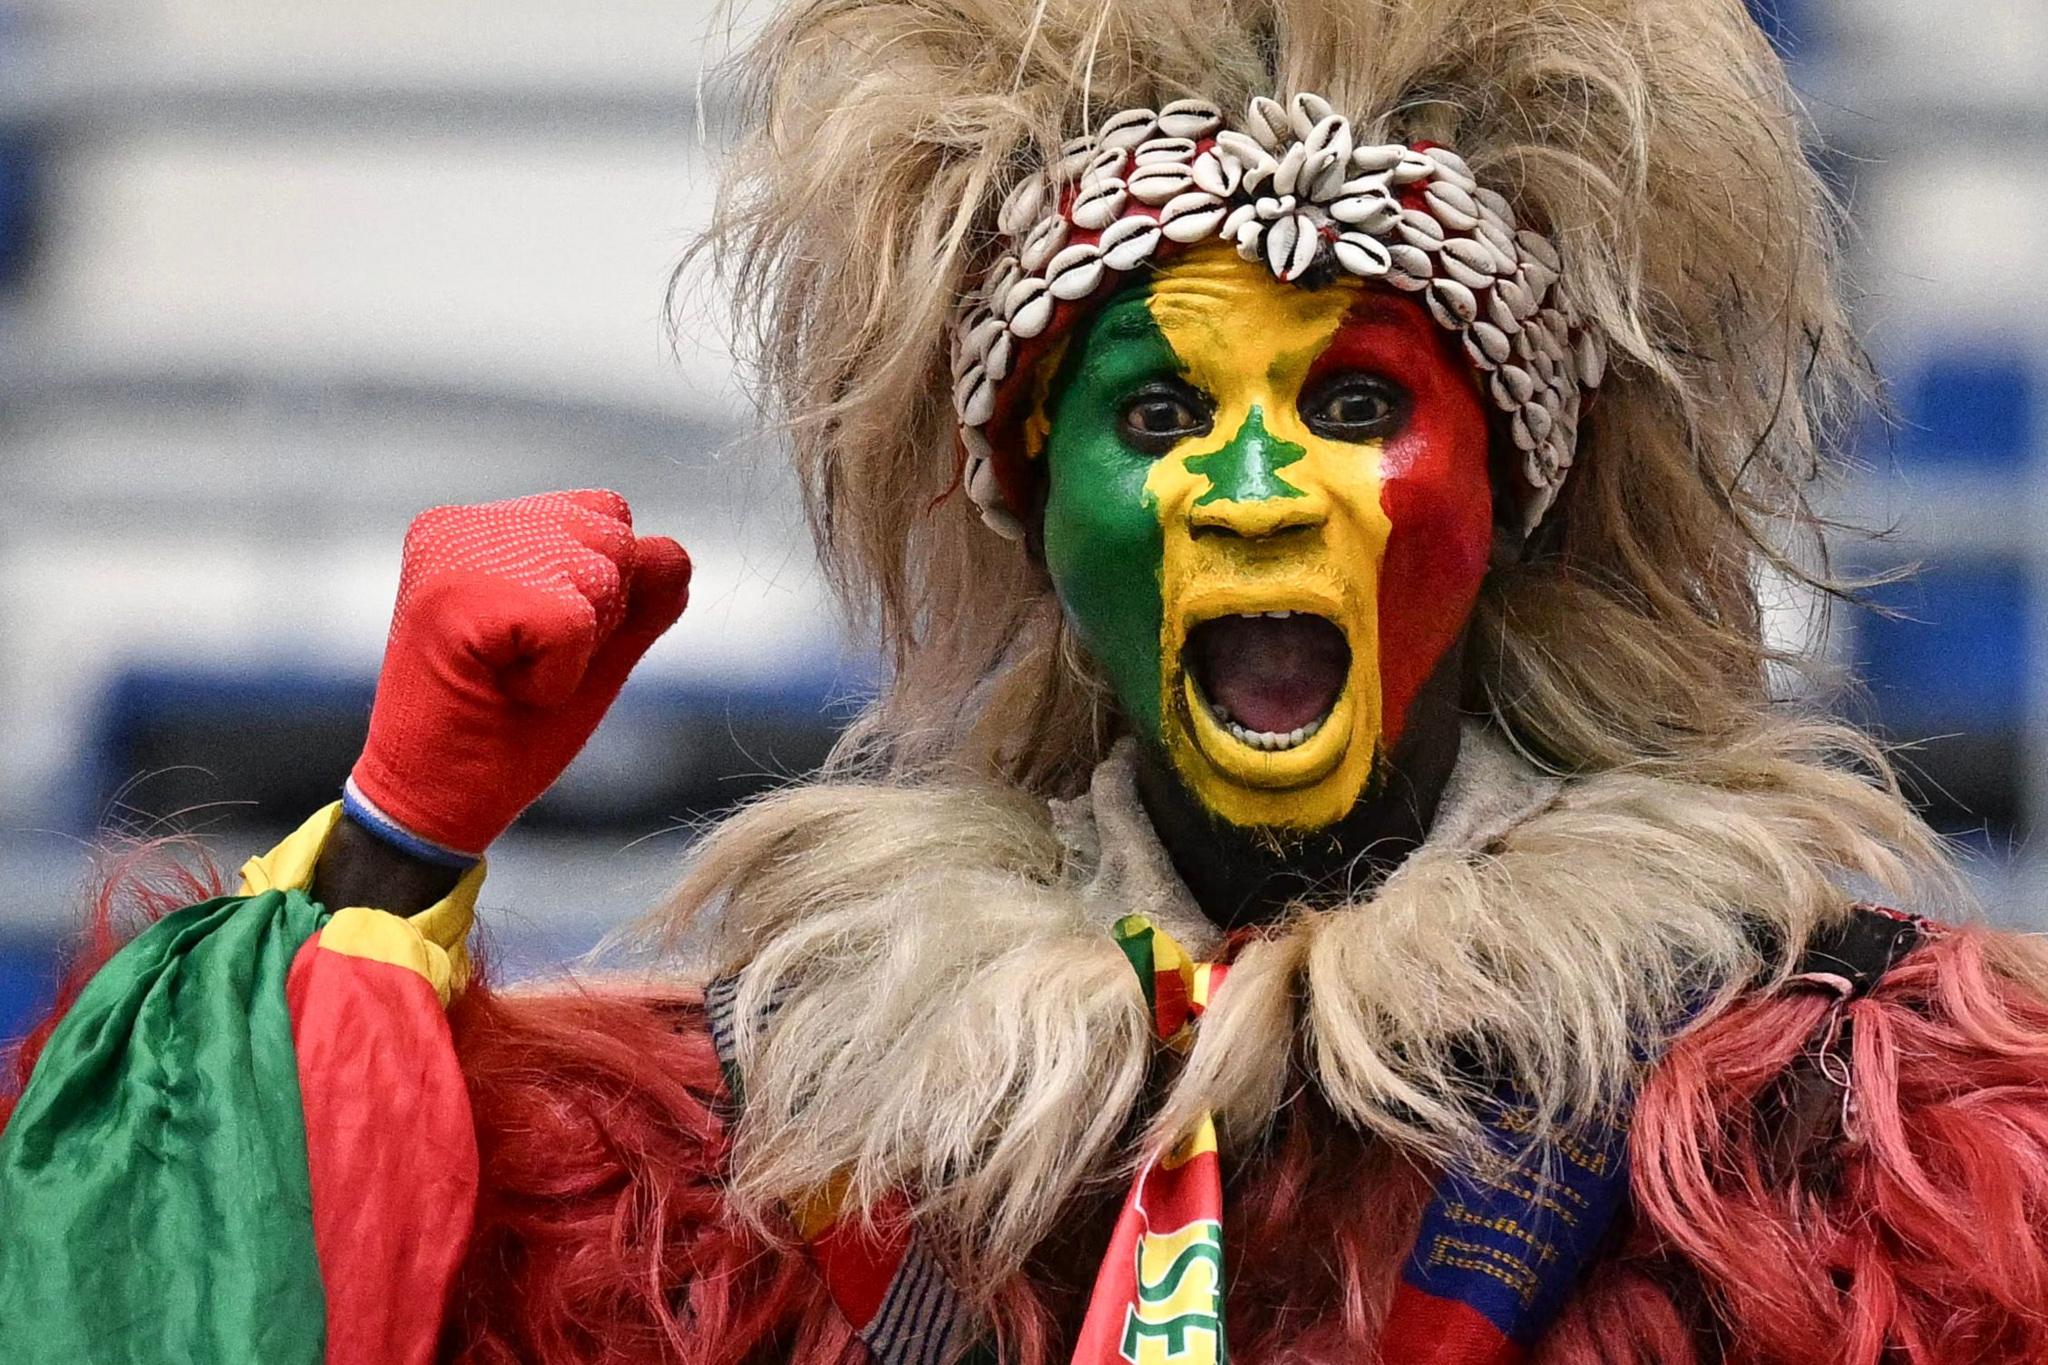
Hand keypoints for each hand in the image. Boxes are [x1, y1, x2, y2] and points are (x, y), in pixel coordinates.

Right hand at [345, 490, 689, 859]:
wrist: (431, 804)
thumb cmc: (504, 732)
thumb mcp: (590, 656)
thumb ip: (638, 600)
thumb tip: (675, 552)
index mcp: (480, 524)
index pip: (607, 514)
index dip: (602, 595)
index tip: (533, 643)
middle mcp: (459, 524)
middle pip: (614, 536)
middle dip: (596, 616)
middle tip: (521, 665)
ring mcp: (452, 553)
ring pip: (601, 574)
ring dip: (578, 649)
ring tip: (511, 676)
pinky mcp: (458, 596)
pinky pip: (575, 622)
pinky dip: (559, 675)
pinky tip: (506, 691)